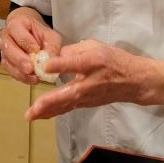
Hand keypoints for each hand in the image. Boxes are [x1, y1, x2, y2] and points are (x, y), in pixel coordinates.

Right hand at [0, 8, 61, 83]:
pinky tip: (31, 79)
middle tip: (30, 68)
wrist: (32, 35)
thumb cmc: (40, 33)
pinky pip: (10, 70)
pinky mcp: (7, 61)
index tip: (36, 49)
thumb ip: (51, 46)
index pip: (16, 30)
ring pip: (7, 61)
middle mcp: (6, 36)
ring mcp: (4, 50)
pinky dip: (20, 76)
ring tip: (33, 77)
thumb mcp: (50, 35)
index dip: (26, 41)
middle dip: (20, 59)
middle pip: (8, 47)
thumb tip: (51, 61)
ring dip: (19, 71)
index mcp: (16, 23)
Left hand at [24, 40, 145, 119]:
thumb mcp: (96, 46)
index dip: (60, 64)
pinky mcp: (86, 103)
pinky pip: (68, 108)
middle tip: (32, 109)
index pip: (75, 64)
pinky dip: (54, 112)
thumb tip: (54, 58)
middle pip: (68, 93)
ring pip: (66, 105)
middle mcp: (89, 82)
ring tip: (30, 116)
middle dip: (49, 101)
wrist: (133, 81)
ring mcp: (88, 96)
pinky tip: (41, 115)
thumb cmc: (114, 60)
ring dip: (47, 111)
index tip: (45, 66)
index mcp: (93, 62)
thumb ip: (74, 49)